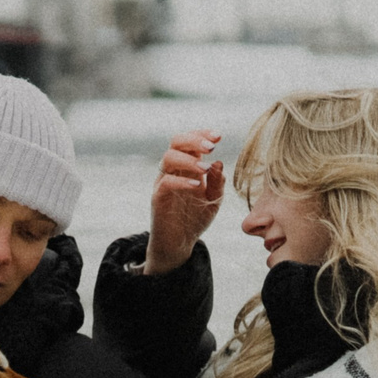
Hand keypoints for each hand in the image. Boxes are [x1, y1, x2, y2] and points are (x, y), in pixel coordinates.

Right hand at [147, 130, 224, 275]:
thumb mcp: (213, 199)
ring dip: (188, 160)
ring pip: (168, 158)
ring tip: (205, 169)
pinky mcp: (158, 198)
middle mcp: (174, 169)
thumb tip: (218, 163)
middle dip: (194, 140)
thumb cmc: (196, 218)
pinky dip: (182, 181)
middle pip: (176, 141)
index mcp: (188, 165)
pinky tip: (197, 186)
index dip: (202, 134)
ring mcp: (164, 182)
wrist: (179, 243)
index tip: (218, 136)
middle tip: (212, 147)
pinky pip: (165, 182)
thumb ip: (217, 183)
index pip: (191, 140)